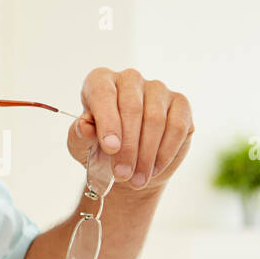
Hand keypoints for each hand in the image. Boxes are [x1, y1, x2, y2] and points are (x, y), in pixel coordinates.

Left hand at [65, 68, 193, 192]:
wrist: (128, 167)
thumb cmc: (101, 152)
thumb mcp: (82, 148)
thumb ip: (79, 136)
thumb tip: (84, 125)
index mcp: (100, 82)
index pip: (103, 93)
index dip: (107, 122)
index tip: (110, 148)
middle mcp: (129, 79)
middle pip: (132, 107)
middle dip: (127, 146)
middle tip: (122, 174)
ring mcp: (157, 89)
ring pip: (155, 119)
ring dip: (146, 154)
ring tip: (137, 179)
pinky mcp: (180, 105)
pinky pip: (177, 127)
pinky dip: (165, 153)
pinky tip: (153, 169)